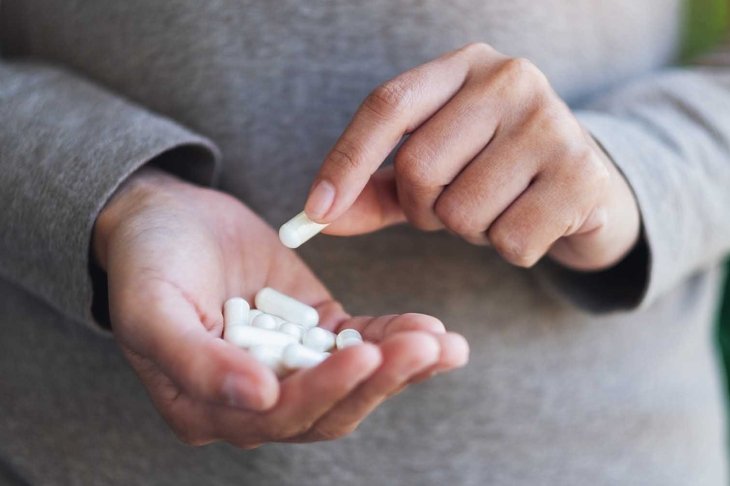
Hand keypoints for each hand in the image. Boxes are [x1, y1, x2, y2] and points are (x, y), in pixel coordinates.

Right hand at [92, 167, 467, 447]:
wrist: (166, 217)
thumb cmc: (146, 261)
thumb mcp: (150, 309)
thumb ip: (194, 361)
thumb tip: (258, 399)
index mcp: (208, 408)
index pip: (276, 416)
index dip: (322, 391)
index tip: (364, 356)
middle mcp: (255, 399)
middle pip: (327, 407)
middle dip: (378, 380)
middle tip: (424, 347)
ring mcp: (291, 364)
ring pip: (353, 379)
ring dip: (401, 365)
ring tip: (444, 343)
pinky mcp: (316, 329)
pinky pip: (362, 340)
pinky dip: (395, 336)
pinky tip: (432, 329)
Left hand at [305, 43, 639, 270]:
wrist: (585, 185)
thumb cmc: (494, 173)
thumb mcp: (433, 169)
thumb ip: (373, 188)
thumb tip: (318, 218)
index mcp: (464, 66)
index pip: (387, 106)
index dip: (345, 161)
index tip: (315, 211)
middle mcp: (509, 80)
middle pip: (419, 168)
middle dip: (423, 209)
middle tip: (450, 207)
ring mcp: (551, 122)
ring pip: (462, 213)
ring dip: (468, 231)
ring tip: (497, 208)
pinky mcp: (582, 174)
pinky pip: (509, 241)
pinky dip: (509, 248)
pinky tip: (531, 222)